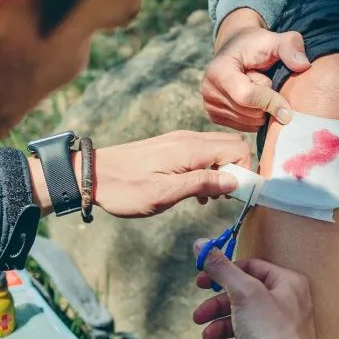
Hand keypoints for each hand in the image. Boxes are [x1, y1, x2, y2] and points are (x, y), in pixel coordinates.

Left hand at [29, 130, 252, 217]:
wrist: (92, 175)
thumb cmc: (126, 188)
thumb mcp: (165, 194)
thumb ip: (201, 184)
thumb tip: (234, 181)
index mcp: (190, 148)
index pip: (237, 148)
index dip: (245, 171)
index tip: (238, 196)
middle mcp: (188, 139)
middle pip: (230, 145)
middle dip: (236, 171)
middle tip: (224, 198)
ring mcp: (179, 141)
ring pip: (216, 150)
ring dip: (221, 173)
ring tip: (207, 199)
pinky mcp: (170, 148)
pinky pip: (201, 154)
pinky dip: (206, 171)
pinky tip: (194, 192)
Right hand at [192, 242, 321, 338]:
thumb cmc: (271, 330)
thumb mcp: (243, 292)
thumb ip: (221, 268)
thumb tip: (201, 244)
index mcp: (287, 282)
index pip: (250, 267)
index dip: (223, 273)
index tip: (200, 282)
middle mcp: (289, 303)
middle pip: (244, 296)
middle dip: (217, 307)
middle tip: (198, 315)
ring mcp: (284, 329)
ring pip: (244, 321)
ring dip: (221, 327)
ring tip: (208, 337)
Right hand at [200, 8, 310, 132]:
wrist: (237, 50)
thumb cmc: (257, 45)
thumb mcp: (275, 40)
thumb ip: (291, 47)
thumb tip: (303, 65)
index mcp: (218, 70)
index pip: (247, 96)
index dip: (271, 102)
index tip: (289, 109)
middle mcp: (208, 90)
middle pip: (249, 112)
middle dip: (266, 102)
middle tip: (264, 82)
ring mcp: (209, 105)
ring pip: (248, 122)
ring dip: (261, 110)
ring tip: (257, 89)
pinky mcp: (214, 116)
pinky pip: (243, 127)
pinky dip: (255, 117)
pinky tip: (253, 100)